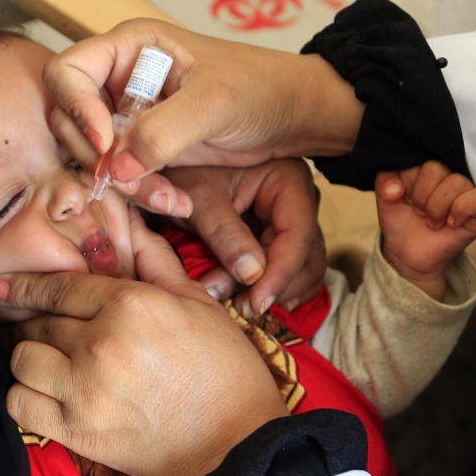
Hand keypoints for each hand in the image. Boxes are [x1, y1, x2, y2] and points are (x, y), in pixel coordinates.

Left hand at [0, 209, 288, 475]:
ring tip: (46, 361)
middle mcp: (100, 342)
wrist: (235, 446)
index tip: (1, 286)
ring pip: (22, 360)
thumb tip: (131, 229)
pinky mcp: (77, 431)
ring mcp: (84, 388)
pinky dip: (24, 395)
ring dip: (30, 358)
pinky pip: (20, 404)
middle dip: (34, 322)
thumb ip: (158, 264)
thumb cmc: (225, 372)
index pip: (59, 287)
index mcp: (131, 304)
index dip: (25, 286)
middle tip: (37, 328)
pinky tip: (43, 393)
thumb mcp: (200, 305)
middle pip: (38, 323)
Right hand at [43, 18, 363, 184]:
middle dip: (99, 157)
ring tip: (170, 198)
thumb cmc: (261, 89)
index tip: (105, 141)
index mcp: (130, 47)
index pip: (68, 72)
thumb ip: (161, 132)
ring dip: (123, 184)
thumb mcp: (213, 104)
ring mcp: (130, 116)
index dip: (76, 108)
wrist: (294, 116)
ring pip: (94, 155)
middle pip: (70, 120)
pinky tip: (177, 201)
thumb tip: (114, 165)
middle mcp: (121, 79)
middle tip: (131, 180)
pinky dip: (141, 194)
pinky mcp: (144, 148)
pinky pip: (121, 175)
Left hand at [163, 159, 324, 314]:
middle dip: (275, 286)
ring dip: (274, 292)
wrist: (169, 169)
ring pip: (302, 268)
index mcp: (287, 179)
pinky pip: (289, 270)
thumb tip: (252, 276)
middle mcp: (297, 201)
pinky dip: (273, 289)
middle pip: (306, 256)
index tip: (255, 302)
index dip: (280, 273)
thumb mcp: (200, 198)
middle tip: (239, 306)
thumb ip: (225, 234)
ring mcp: (290, 221)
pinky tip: (254, 302)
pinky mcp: (276, 238)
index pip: (298, 234)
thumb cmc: (184, 171)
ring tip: (237, 305)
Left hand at [375, 161, 475, 300]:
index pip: (417, 158)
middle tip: (419, 211)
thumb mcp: (384, 197)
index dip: (406, 183)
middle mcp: (449, 173)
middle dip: (420, 196)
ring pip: (456, 182)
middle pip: (435, 168)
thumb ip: (385, 180)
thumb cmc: (401, 222)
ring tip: (432, 221)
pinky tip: (450, 223)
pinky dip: (459, 211)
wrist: (408, 254)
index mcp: (426, 166)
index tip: (404, 198)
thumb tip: (395, 189)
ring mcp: (466, 190)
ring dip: (436, 208)